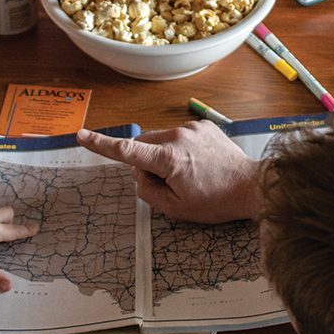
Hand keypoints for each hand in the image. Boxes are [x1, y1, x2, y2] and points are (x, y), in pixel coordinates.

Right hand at [76, 123, 261, 223]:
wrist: (252, 186)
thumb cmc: (215, 201)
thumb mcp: (175, 208)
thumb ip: (147, 190)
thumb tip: (138, 172)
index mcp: (168, 159)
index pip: (126, 151)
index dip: (101, 144)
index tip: (81, 135)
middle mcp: (177, 136)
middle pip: (144, 146)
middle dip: (147, 164)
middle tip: (170, 185)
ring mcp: (191, 127)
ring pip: (160, 140)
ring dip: (164, 155)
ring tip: (190, 174)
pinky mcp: (202, 125)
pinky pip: (178, 135)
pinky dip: (180, 148)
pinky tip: (199, 163)